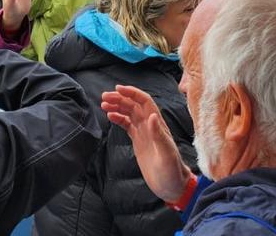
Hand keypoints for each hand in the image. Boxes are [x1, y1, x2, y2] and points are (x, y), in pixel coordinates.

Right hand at [101, 85, 192, 201]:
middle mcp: (151, 126)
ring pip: (129, 113)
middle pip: (134, 105)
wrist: (172, 186)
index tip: (117, 89)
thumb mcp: (167, 154)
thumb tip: (152, 116)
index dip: (132, 93)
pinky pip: (127, 124)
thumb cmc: (172, 172)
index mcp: (158, 125)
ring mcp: (144, 133)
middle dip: (119, 98)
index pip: (144, 102)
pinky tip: (110, 116)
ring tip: (103, 104)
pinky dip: (118, 118)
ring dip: (117, 106)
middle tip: (104, 97)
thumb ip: (159, 135)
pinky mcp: (139, 141)